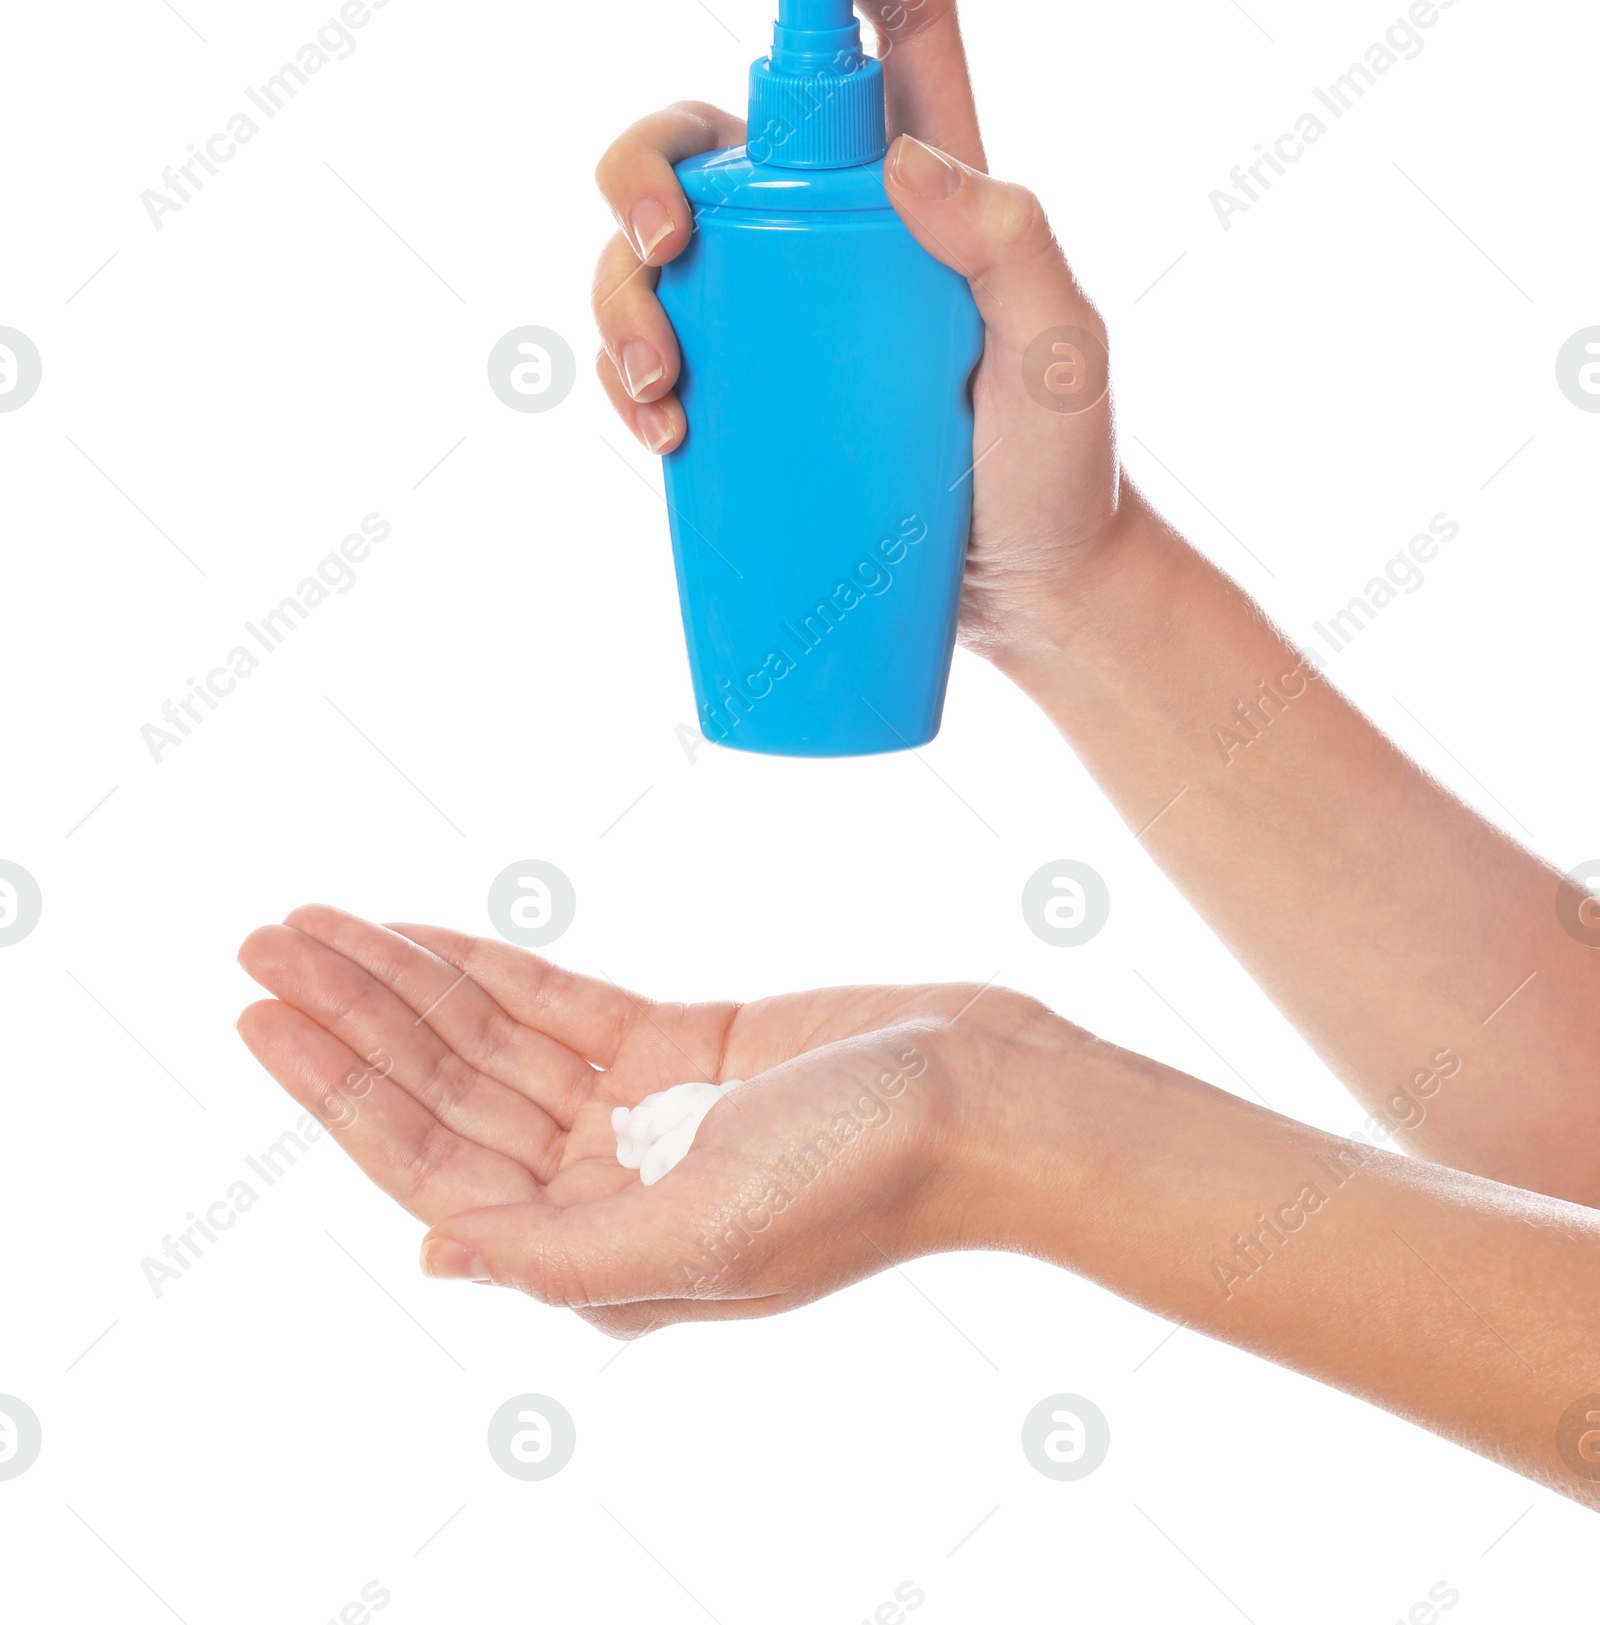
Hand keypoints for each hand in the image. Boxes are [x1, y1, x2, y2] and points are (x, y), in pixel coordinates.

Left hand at [236, 906, 1065, 1335]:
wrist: (994, 1102)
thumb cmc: (868, 1179)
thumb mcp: (708, 1232)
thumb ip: (563, 1254)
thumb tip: (431, 1255)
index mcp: (598, 1250)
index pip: (432, 1160)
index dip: (340, 1086)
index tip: (265, 1010)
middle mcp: (605, 1184)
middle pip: (446, 1088)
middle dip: (354, 1015)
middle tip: (267, 937)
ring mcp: (644, 1111)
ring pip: (492, 1040)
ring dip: (408, 981)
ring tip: (322, 922)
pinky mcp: (687, 1047)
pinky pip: (563, 1005)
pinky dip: (493, 970)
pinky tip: (429, 938)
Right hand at [590, 0, 1124, 663]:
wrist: (1036, 598)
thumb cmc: (1061, 467)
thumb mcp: (1058, 350)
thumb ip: (1011, 243)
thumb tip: (904, 164)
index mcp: (930, 181)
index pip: (895, 27)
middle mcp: (838, 225)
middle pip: (706, 134)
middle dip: (643, 168)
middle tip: (660, 247)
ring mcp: (781, 307)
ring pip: (653, 247)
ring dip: (618, 295)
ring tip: (660, 387)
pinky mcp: (750, 386)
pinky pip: (653, 347)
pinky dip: (625, 373)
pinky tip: (656, 427)